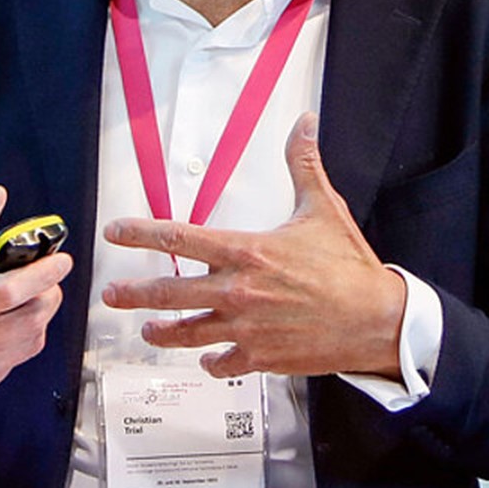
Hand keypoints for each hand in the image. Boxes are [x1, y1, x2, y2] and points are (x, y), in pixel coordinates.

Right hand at [0, 186, 73, 416]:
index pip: (10, 292)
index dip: (43, 273)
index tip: (60, 260)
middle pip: (31, 317)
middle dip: (50, 291)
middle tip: (47, 276)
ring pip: (32, 340)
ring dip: (40, 314)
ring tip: (28, 296)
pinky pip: (18, 360)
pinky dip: (24, 337)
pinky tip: (8, 322)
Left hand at [100, 113, 406, 379]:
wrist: (376, 320)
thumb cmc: (349, 267)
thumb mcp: (323, 208)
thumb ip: (303, 165)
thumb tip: (304, 124)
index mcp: (246, 251)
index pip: (179, 236)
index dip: (140, 233)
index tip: (116, 232)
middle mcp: (237, 291)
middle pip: (168, 292)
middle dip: (133, 294)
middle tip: (112, 295)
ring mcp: (244, 328)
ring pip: (187, 333)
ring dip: (162, 333)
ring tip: (148, 332)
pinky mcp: (259, 357)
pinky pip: (221, 363)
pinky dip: (211, 362)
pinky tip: (207, 359)